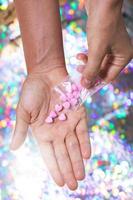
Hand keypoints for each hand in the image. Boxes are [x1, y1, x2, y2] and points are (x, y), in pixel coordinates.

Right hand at [10, 67, 90, 189]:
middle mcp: (56, 130)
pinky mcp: (78, 114)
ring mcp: (68, 123)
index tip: (60, 183)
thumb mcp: (24, 112)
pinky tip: (86, 155)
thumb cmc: (32, 91)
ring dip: (78, 161)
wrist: (46, 74)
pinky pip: (83, 131)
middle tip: (74, 186)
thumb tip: (13, 148)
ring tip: (81, 176)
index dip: (55, 169)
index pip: (49, 155)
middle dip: (68, 170)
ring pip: (74, 146)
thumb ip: (21, 130)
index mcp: (42, 132)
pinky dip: (85, 142)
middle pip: (64, 154)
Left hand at [80, 0, 132, 87]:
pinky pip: (95, 55)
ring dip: (87, 65)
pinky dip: (87, 57)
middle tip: (78, 73)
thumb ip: (91, 69)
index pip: (108, 77)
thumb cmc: (103, 24)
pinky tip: (79, 55)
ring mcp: (111, 48)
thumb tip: (86, 85)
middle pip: (102, 71)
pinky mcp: (103, 42)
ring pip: (97, 63)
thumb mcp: (96, 50)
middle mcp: (119, 54)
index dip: (95, 82)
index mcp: (123, 57)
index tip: (83, 86)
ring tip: (77, 63)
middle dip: (90, 72)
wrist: (101, 2)